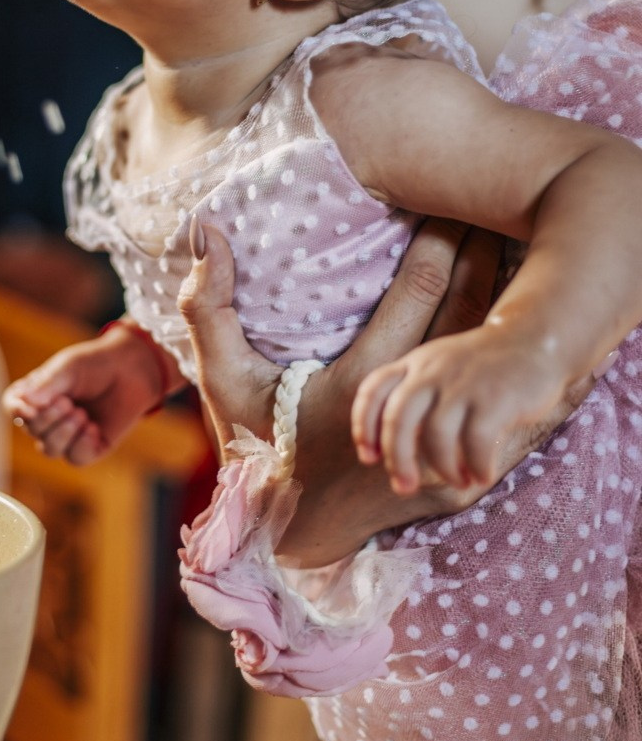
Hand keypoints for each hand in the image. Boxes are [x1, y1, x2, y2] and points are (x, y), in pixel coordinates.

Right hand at [2, 322, 168, 464]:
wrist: (131, 371)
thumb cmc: (96, 364)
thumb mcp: (69, 368)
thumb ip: (47, 385)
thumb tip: (25, 403)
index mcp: (35, 394)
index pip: (13, 407)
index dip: (17, 412)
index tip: (28, 409)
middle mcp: (47, 418)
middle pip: (32, 431)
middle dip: (49, 419)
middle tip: (69, 402)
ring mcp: (66, 436)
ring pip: (50, 450)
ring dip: (64, 433)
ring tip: (82, 413)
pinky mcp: (88, 449)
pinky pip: (75, 458)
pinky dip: (82, 443)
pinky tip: (93, 427)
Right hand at [178, 219, 582, 563]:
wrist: (290, 539)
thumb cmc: (256, 445)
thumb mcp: (221, 380)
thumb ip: (208, 305)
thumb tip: (208, 228)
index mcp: (362, 378)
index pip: (421, 288)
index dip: (441, 238)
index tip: (450, 201)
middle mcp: (415, 409)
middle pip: (472, 311)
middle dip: (486, 253)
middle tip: (499, 209)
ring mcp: (449, 446)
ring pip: (495, 357)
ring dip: (509, 301)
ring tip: (518, 252)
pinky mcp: (470, 474)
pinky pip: (508, 409)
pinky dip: (520, 367)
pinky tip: (533, 332)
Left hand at [351, 327, 565, 494]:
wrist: (533, 338)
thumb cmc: (480, 367)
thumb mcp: (439, 368)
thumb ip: (414, 398)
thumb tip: (392, 453)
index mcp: (414, 364)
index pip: (373, 390)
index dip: (363, 426)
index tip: (368, 458)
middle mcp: (433, 371)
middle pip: (399, 418)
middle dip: (397, 459)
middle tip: (404, 487)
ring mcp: (464, 383)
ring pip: (437, 435)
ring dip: (443, 468)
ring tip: (457, 480)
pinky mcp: (496, 397)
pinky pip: (476, 442)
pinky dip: (476, 467)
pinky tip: (481, 475)